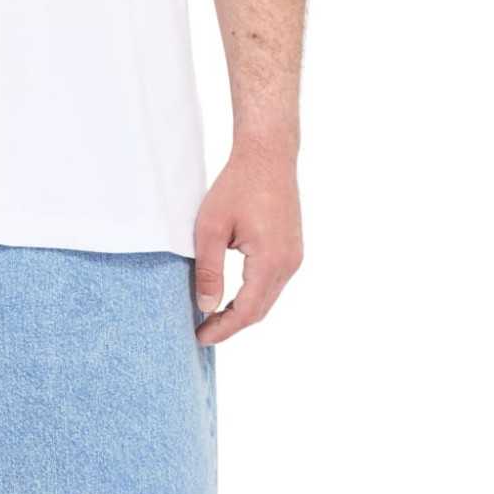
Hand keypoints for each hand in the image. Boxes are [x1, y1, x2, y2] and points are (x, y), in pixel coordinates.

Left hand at [194, 144, 302, 345]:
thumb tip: (206, 308)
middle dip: (230, 325)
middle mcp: (289, 263)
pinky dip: (251, 297)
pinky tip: (229, 299)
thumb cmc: (236, 186)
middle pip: (259, 311)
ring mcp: (294, 257)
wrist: (268, 154)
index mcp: (270, 260)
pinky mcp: (292, 250)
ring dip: (241, 313)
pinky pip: (271, 285)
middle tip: (201, 333)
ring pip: (266, 300)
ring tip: (211, 319)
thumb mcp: (210, 229)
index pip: (247, 311)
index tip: (199, 338)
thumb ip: (208, 271)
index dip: (222, 329)